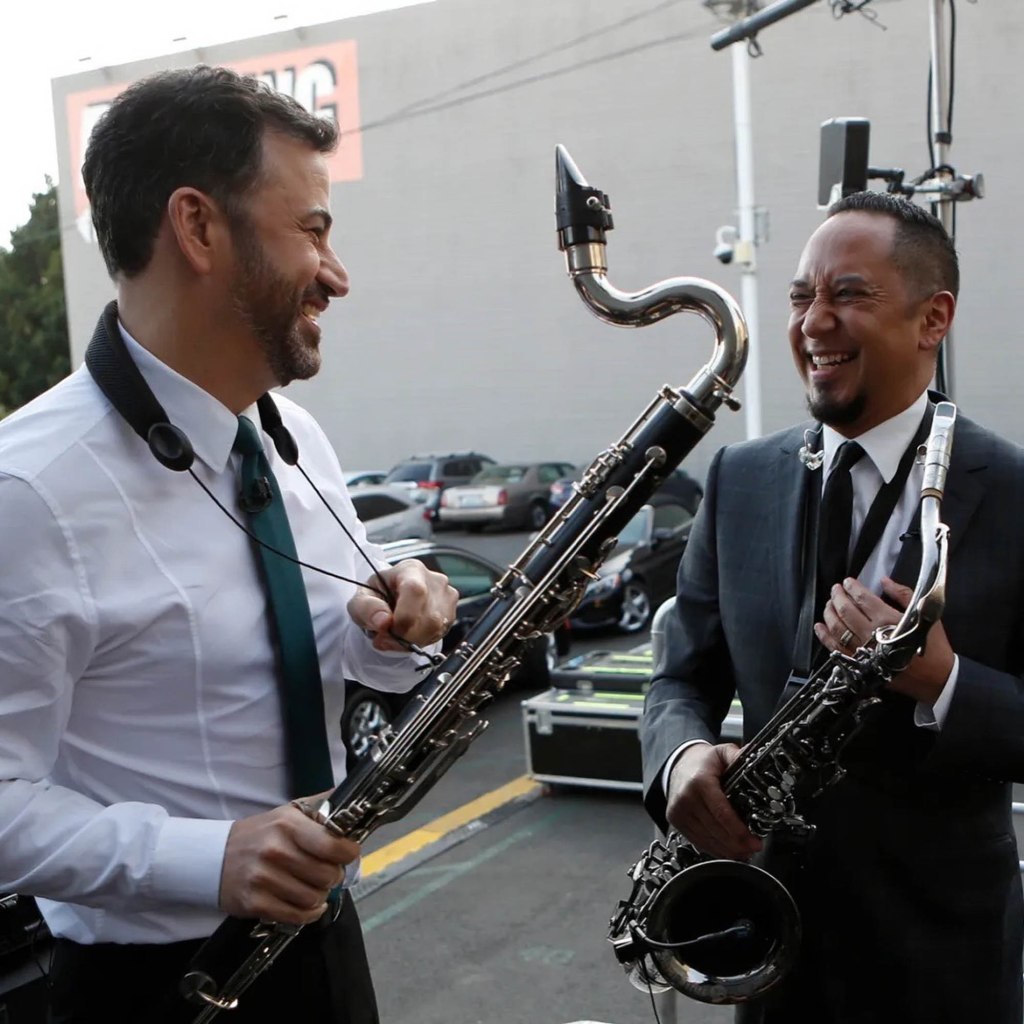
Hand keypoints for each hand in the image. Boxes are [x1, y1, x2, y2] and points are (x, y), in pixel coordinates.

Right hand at [219, 801, 360, 923]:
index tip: (348, 853)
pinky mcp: (255, 903)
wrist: (215, 858)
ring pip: (313, 898)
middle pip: (327, 875)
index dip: (347, 852)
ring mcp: (263, 879)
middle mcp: (275, 851)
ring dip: (320, 895)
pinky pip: (296, 916)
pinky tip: (307, 904)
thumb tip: (353, 796)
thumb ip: (322, 806)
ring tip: (313, 885)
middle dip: (334, 875)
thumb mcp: (289, 812)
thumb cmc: (262, 834)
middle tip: (328, 871)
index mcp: (287, 824)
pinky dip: (308, 913)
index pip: (331, 844)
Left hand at [348, 558, 458, 652]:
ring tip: (395, 637)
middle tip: (385, 639)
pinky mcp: (451, 613)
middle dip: (405, 636)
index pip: (416, 591)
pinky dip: (421, 641)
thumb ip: (366, 609)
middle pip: (429, 615)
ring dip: (412, 641)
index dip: (404, 617)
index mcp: (411, 569)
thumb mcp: (360, 601)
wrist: (389, 601)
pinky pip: (440, 633)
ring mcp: (447, 596)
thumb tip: (384, 621)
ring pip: (436, 627)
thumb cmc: (376, 598)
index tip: (387, 630)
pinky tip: (409, 635)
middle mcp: (434, 580)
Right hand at [666, 743, 761, 859]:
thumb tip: (754, 757)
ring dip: (727, 850)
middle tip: (754, 847)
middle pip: (715, 830)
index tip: (754, 840)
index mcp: (699, 782)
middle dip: (737, 844)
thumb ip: (737, 755)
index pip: (721, 813)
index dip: (739, 831)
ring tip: (745, 851)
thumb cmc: (703, 762)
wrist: (678, 765)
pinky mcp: (675, 821)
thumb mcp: (721, 752)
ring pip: (707, 839)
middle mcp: (686, 799)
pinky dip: (714, 849)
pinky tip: (728, 850)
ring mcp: (678, 812)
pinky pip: (697, 841)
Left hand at [815, 576, 953, 703]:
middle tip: (835, 589)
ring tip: (829, 604)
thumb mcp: (924, 614)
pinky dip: (825, 636)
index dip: (852, 587)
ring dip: (829, 613)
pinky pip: (836, 648)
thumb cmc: (932, 646)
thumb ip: (903, 594)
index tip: (848, 582)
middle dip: (837, 596)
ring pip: (837, 628)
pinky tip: (820, 627)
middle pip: (846, 611)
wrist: (936, 678)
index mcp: (888, 619)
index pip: (862, 598)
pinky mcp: (860, 664)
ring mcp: (863, 650)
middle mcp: (872, 634)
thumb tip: (884, 580)